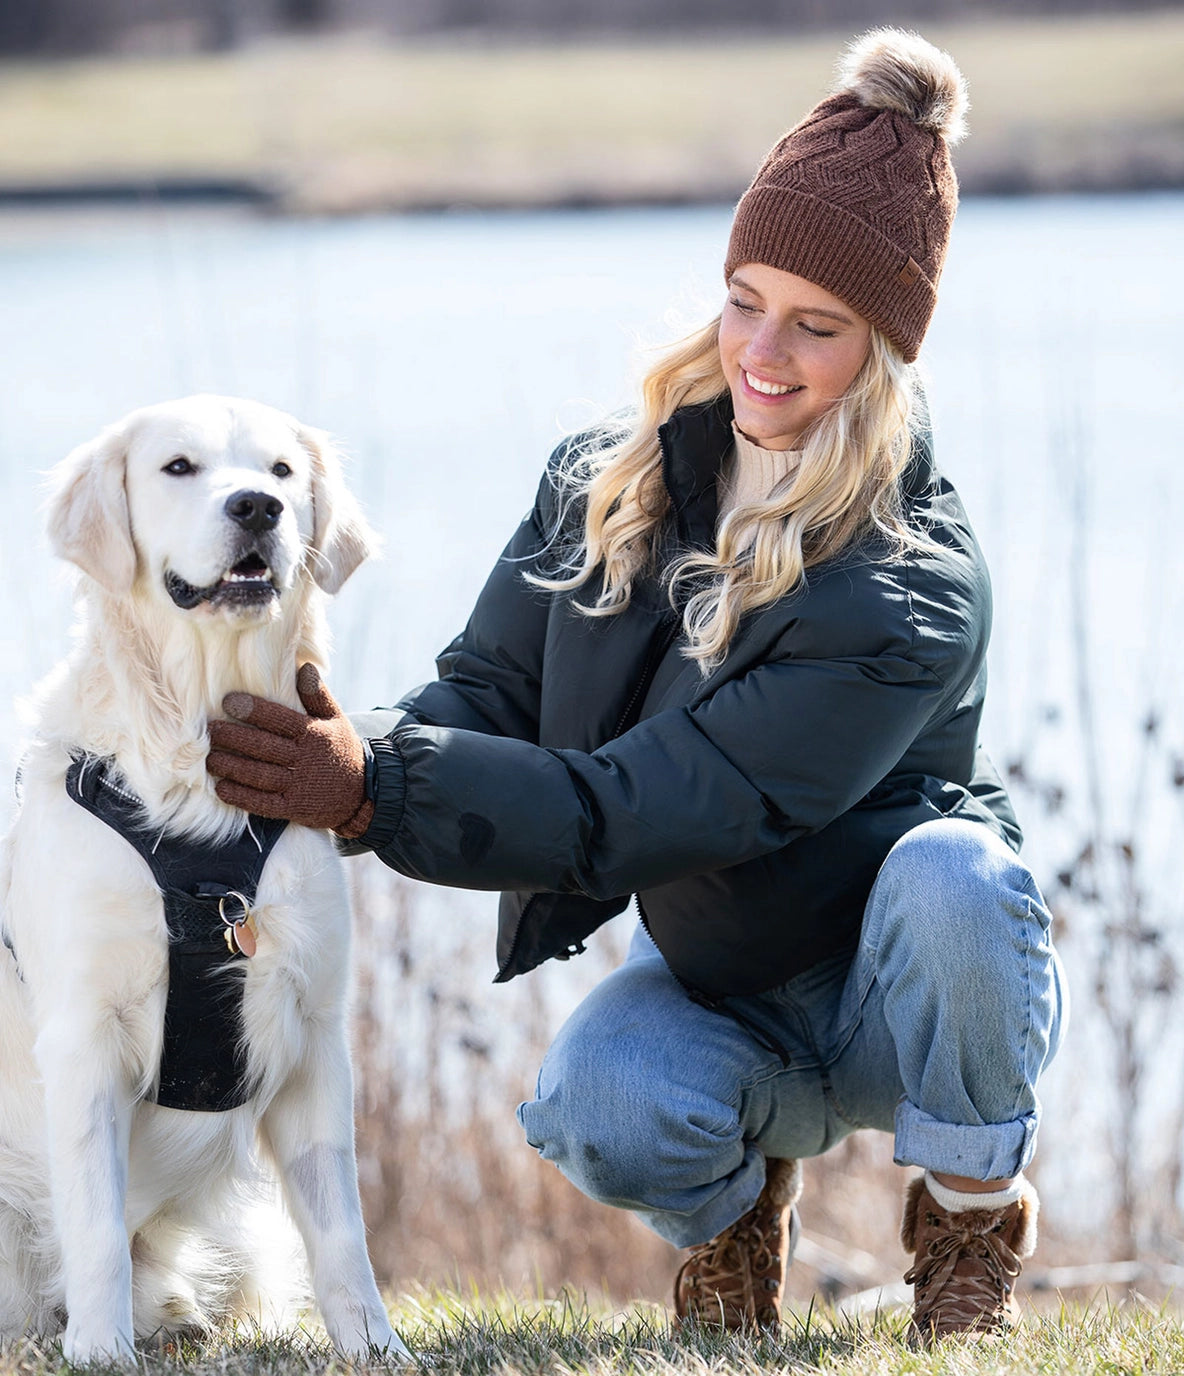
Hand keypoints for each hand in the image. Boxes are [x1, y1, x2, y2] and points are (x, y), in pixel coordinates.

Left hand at [207, 663, 374, 836]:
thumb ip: (318, 695)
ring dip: (232, 766)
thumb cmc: (342, 750)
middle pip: (264, 747)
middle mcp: (305, 760)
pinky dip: (241, 796)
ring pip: (260, 775)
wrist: (363, 795)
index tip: (228, 701)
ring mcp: (299, 787)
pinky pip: (263, 803)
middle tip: (210, 729)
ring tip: (209, 758)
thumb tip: (304, 666)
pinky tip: (221, 788)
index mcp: (314, 735)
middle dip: (234, 737)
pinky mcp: (294, 809)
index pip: (280, 719)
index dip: (253, 710)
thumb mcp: (336, 720)